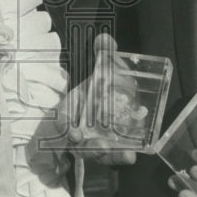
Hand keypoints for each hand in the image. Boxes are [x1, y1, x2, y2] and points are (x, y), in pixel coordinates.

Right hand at [32, 33, 137, 166]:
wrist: (109, 96)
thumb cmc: (100, 83)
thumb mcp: (101, 67)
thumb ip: (103, 54)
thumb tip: (105, 39)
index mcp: (70, 109)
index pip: (63, 119)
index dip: (65, 126)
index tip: (73, 132)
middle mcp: (79, 128)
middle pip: (80, 143)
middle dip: (90, 147)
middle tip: (102, 147)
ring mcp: (93, 140)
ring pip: (97, 153)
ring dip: (110, 155)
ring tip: (126, 155)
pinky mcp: (109, 147)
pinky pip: (112, 155)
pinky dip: (120, 156)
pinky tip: (132, 154)